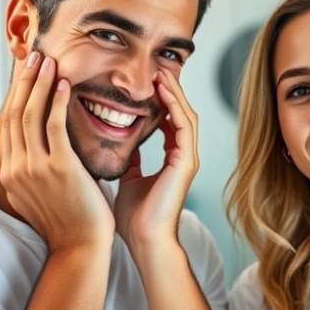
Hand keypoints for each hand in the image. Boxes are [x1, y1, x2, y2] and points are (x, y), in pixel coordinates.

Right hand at [0, 52, 114, 251]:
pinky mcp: (58, 168)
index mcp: (11, 174)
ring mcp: (34, 168)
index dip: (18, 95)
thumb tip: (41, 151)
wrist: (80, 248)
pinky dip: (56, 101)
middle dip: (24, 81)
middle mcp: (16, 169)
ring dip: (39, 83)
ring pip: (31, 115)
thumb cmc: (69, 222)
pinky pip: (53, 125)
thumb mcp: (41, 194)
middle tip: (34, 56)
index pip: (11, 124)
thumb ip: (36, 171)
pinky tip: (64, 83)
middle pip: (16, 114)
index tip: (27, 73)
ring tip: (48, 61)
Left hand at [114, 68, 198, 248]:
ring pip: (186, 115)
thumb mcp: (128, 179)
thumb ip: (131, 160)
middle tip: (156, 69)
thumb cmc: (134, 217)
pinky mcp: (186, 162)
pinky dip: (174, 107)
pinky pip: (183, 126)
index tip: (145, 82)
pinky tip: (162, 92)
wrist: (144, 240)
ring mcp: (188, 158)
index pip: (169, 120)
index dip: (160, 100)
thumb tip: (122, 145)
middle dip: (170, 90)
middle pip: (180, 113)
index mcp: (171, 159)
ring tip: (161, 74)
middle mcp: (183, 156)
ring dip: (173, 93)